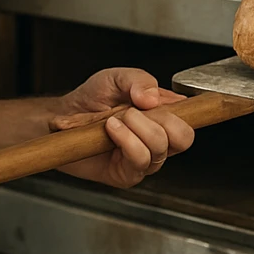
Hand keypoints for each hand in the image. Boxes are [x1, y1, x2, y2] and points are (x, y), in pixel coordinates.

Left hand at [50, 68, 195, 188]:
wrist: (62, 119)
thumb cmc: (90, 100)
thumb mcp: (114, 78)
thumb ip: (137, 80)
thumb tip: (153, 98)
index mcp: (163, 116)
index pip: (191, 119)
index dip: (182, 111)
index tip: (158, 102)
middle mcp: (158, 139)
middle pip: (184, 138)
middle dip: (160, 120)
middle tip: (134, 111)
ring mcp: (145, 159)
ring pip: (160, 149)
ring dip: (137, 129)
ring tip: (115, 119)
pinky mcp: (128, 175)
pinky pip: (139, 161)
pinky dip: (126, 141)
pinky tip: (111, 130)